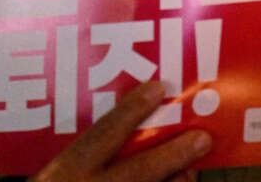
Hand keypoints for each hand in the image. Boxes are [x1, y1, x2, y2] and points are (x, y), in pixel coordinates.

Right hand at [31, 80, 211, 181]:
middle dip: (174, 154)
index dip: (131, 111)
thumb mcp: (58, 172)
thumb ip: (85, 152)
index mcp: (68, 170)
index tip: (157, 88)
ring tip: (190, 173)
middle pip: (141, 170)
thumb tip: (131, 127)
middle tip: (203, 139)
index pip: (104, 134)